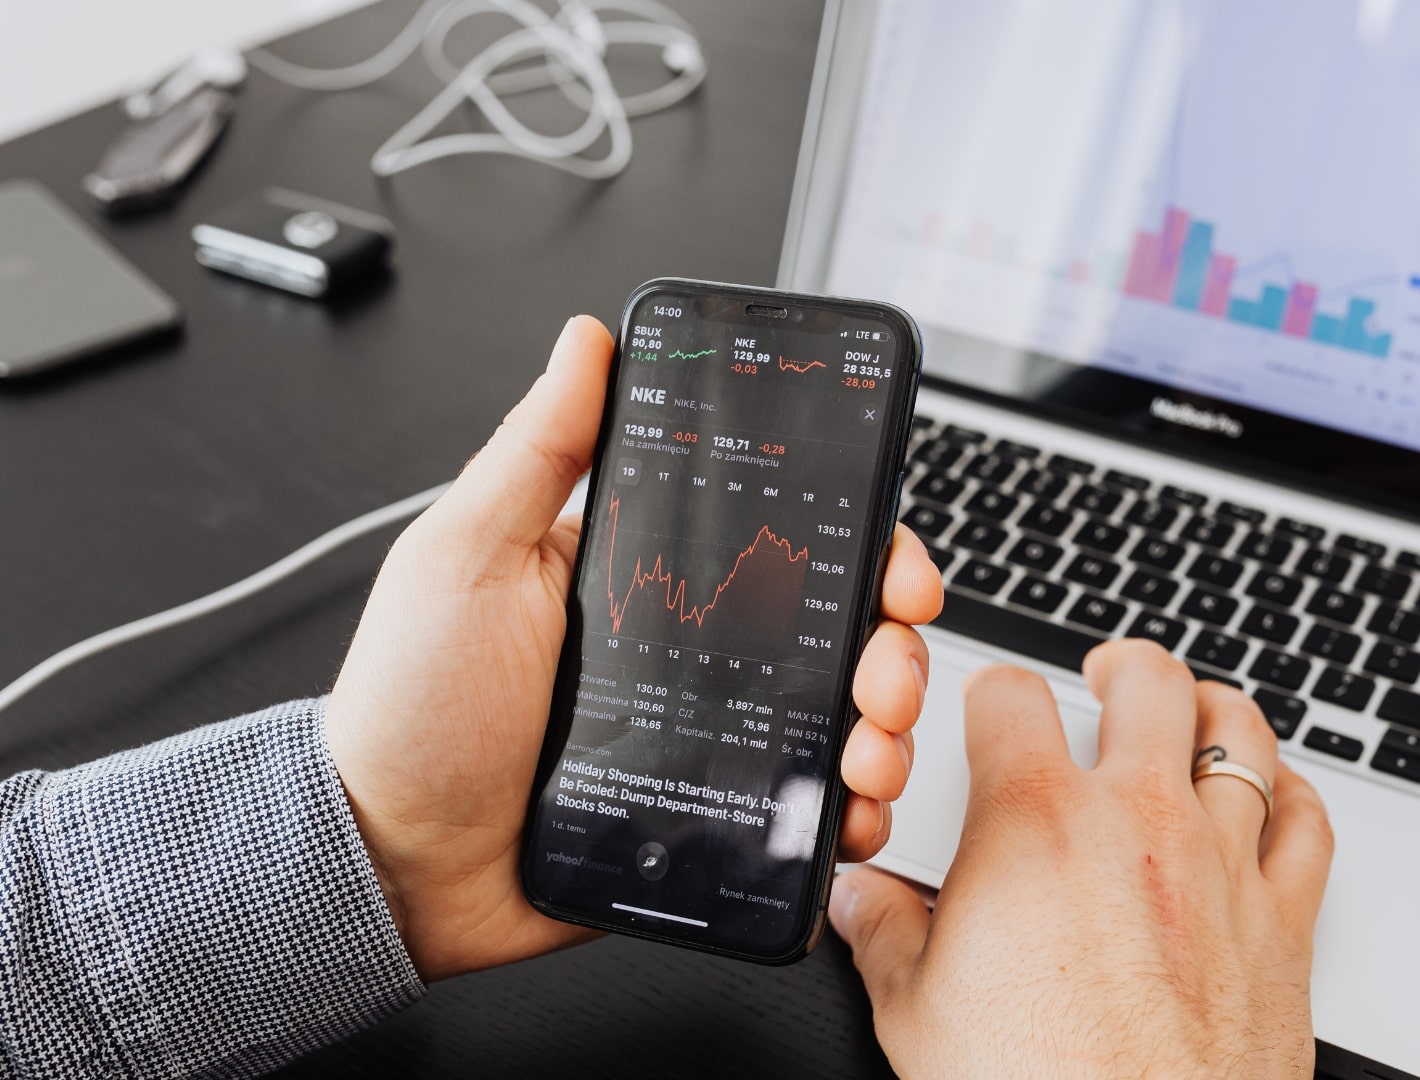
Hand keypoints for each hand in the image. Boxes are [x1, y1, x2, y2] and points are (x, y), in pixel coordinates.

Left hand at [326, 316, 942, 980]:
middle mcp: (696, 653)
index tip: (889, 555)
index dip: (855, 537)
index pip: (781, 536)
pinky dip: (853, 809)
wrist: (392, 864)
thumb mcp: (467, 555)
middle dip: (891, 641)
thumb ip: (537, 449)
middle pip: (837, 628)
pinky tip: (851, 806)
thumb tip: (587, 341)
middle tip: (883, 665)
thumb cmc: (413, 708)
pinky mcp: (716, 817)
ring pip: (841, 718)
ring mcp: (711, 737)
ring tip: (867, 745)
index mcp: (651, 577)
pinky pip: (809, 811)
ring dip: (887, 725)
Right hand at [828, 640, 1332, 1077]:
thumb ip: (885, 933)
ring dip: (1213, 708)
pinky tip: (1279, 794)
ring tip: (1194, 708)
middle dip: (1123, 666)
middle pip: (1148, 682)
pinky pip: (1308, 824)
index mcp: (1035, 822)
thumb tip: (861, 901)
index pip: (1010, 696)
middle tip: (1108, 673)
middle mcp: (1137, 820)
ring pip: (1239, 735)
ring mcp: (1220, 864)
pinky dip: (1295, 793)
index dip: (993, 690)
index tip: (993, 706)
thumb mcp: (916, 1011)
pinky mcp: (1283, 920)